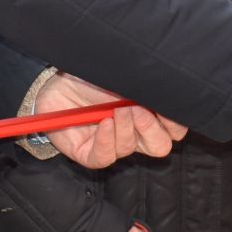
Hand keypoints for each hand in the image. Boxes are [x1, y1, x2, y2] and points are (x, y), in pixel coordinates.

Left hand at [33, 72, 186, 168]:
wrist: (57, 80)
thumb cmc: (93, 75)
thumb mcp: (127, 77)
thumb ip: (149, 88)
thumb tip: (172, 95)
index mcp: (147, 115)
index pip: (173, 130)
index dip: (175, 123)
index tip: (168, 107)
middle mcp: (132, 133)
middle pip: (159, 146)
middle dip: (152, 129)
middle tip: (139, 111)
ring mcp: (111, 144)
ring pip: (129, 148)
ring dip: (125, 128)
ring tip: (115, 110)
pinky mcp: (89, 154)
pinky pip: (104, 157)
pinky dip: (106, 139)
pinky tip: (103, 122)